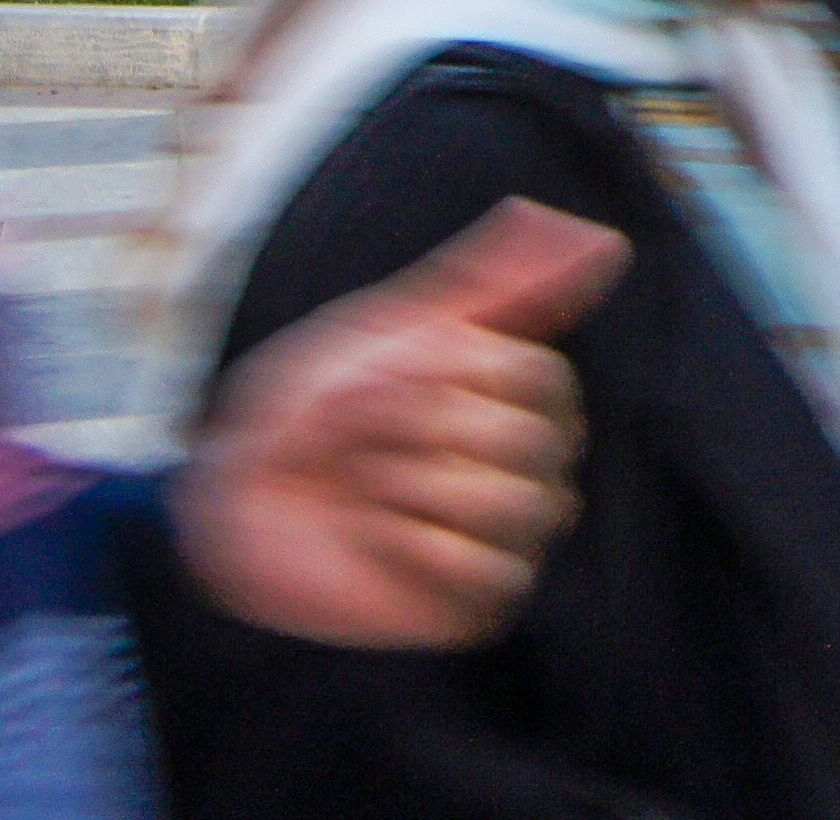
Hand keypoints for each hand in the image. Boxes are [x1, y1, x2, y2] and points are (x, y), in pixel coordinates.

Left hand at [173, 197, 627, 648]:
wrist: (233, 498)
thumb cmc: (308, 409)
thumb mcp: (388, 323)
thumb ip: (492, 280)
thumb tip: (606, 241)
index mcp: (522, 394)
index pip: (536, 376)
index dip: (447, 372)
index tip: (377, 373)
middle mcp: (533, 461)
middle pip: (528, 440)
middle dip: (418, 431)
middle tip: (353, 440)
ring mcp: (509, 532)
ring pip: (516, 505)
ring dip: (412, 489)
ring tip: (361, 489)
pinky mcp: (478, 598)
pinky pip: (487, 570)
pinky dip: (412, 549)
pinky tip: (372, 538)